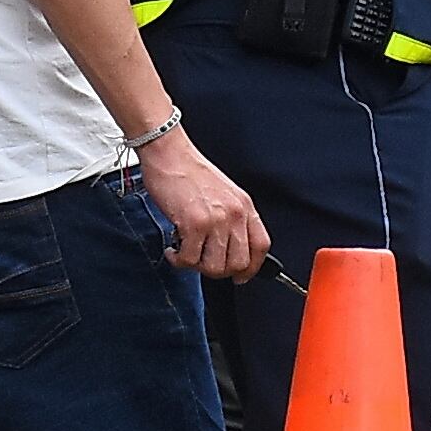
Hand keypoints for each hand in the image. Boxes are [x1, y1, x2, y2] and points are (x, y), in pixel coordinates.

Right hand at [137, 129, 267, 281]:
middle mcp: (234, 214)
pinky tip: (173, 250)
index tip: (240, 277)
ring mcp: (216, 220)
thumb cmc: (190, 172)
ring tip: (185, 254)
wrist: (169, 153)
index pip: (261, 247)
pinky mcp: (194, 224)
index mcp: (244, 206)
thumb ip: (231, 219)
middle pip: (238, 264)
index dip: (252, 268)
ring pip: (215, 267)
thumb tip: (228, 249)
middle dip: (218, 271)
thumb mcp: (224, 193)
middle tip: (202, 262)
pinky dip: (178, 260)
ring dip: (196, 266)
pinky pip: (190, 259)